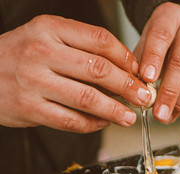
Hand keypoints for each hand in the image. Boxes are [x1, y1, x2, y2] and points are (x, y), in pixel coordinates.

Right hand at [0, 15, 151, 132]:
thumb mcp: (46, 37)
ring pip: (88, 98)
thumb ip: (82, 47)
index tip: (139, 71)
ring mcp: (34, 82)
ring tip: (130, 116)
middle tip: (144, 96)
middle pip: (99, 70)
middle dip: (128, 86)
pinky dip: (92, 124)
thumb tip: (126, 69)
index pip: (100, 40)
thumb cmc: (20, 55)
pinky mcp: (29, 109)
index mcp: (50, 29)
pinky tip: (103, 122)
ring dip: (115, 110)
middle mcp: (41, 52)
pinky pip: (71, 120)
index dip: (126, 58)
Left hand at [133, 2, 179, 123]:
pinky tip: (179, 108)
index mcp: (170, 16)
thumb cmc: (162, 38)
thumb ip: (140, 62)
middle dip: (169, 91)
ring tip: (166, 116)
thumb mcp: (147, 40)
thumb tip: (136, 92)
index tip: (147, 80)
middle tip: (158, 112)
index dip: (154, 59)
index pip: (162, 36)